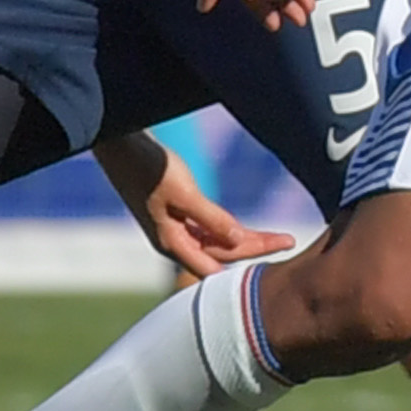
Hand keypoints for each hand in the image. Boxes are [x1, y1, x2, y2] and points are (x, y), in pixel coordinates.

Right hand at [94, 135, 296, 277]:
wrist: (121, 146)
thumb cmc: (150, 167)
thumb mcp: (184, 192)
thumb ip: (212, 218)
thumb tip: (239, 241)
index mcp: (172, 243)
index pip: (218, 265)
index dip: (250, 258)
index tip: (279, 249)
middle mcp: (174, 242)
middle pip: (221, 254)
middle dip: (255, 248)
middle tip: (289, 240)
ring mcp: (174, 230)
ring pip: (217, 243)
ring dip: (245, 240)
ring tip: (277, 237)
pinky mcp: (175, 215)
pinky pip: (208, 230)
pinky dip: (229, 229)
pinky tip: (247, 228)